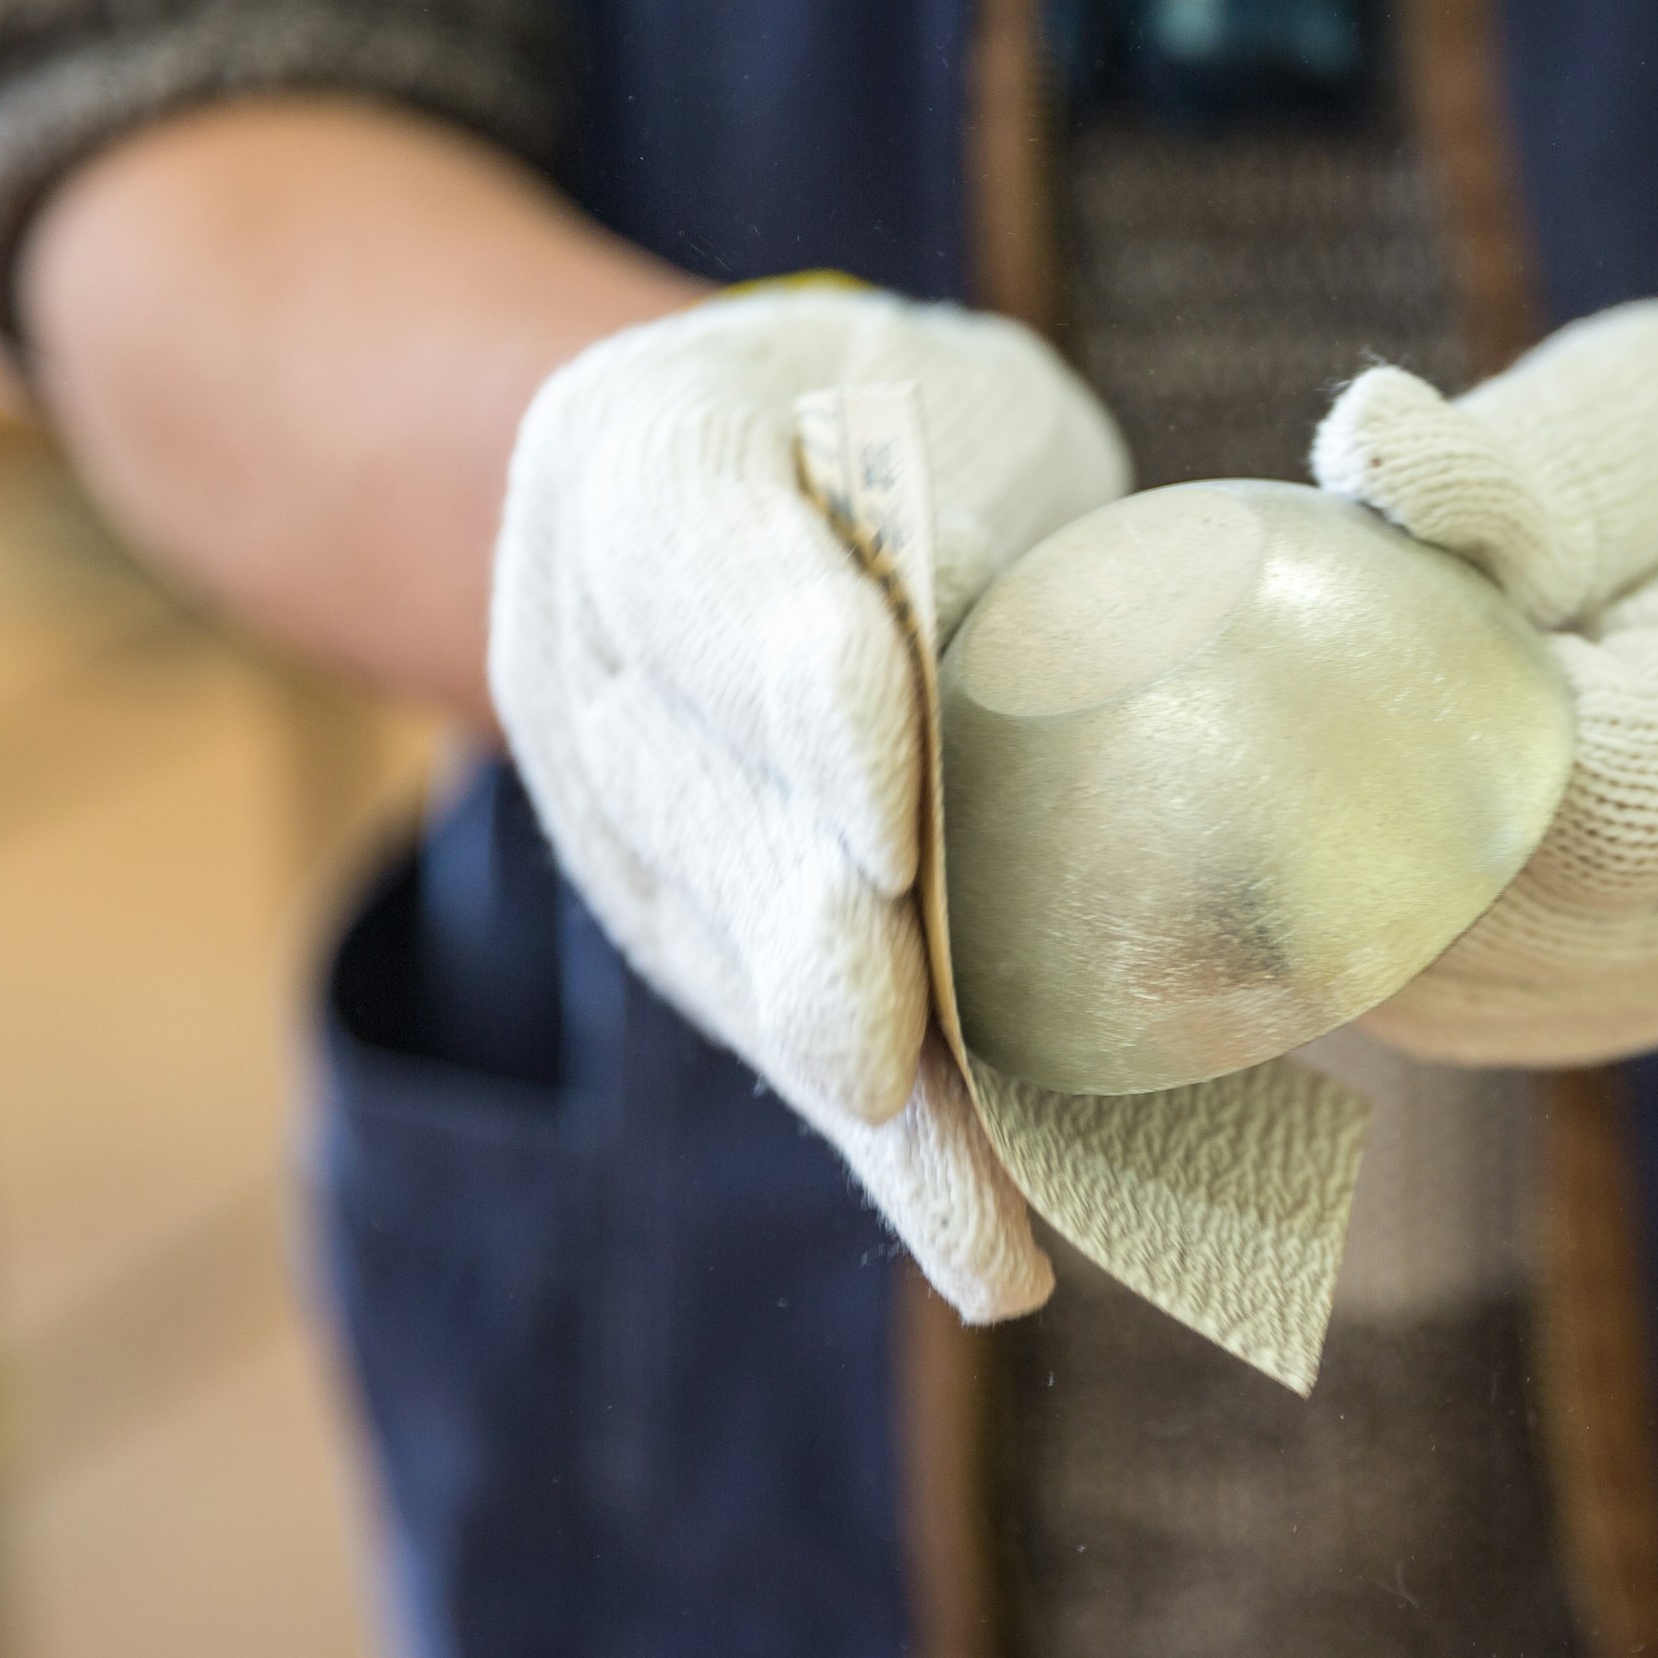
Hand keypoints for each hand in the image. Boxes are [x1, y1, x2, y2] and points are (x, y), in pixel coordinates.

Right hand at [489, 287, 1128, 1316]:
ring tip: (980, 1204)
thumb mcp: (926, 397)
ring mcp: (635, 832)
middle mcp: (596, 673)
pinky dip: (911, 1166)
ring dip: (872, 1097)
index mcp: (638, 476)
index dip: (804, 699)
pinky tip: (997, 1260)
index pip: (712, 591)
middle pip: (711, 822)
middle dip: (810, 942)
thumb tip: (1061, 630)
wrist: (722, 480)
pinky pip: (813, 1060)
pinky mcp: (707, 947)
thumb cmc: (882, 421)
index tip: (891, 796)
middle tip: (890, 1035)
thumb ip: (963, 494)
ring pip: (755, 972)